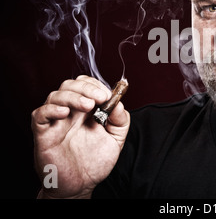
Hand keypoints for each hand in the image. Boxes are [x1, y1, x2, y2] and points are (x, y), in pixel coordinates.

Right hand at [31, 75, 129, 197]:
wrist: (81, 186)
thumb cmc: (95, 163)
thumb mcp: (115, 140)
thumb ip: (120, 121)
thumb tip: (118, 103)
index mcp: (85, 111)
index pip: (85, 85)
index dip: (96, 85)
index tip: (108, 95)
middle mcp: (70, 113)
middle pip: (70, 86)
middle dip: (86, 87)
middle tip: (100, 97)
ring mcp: (55, 122)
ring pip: (55, 96)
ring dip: (72, 95)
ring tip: (88, 105)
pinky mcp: (43, 135)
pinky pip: (39, 115)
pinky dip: (51, 109)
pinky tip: (65, 112)